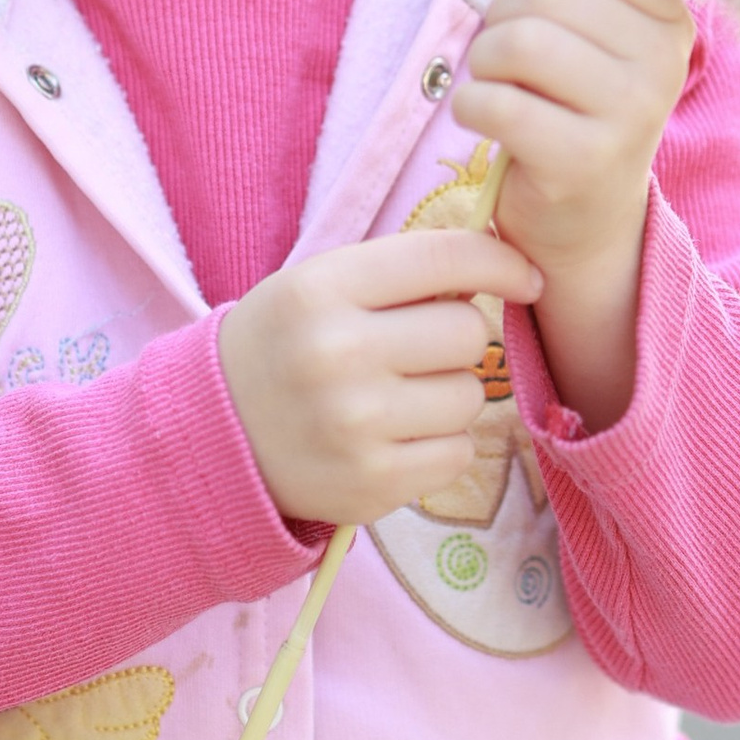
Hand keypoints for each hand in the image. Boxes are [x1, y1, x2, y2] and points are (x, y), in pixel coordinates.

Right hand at [219, 229, 545, 530]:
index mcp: (321, 289)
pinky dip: (439, 446)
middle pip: (468, 332)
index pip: (445, 257)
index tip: (524, 276)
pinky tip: (395, 439)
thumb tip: (502, 266)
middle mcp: (337, 353)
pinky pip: (459, 453)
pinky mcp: (373, 482)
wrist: (214, 439)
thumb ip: (400, 274)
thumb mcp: (319, 288)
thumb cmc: (284, 350)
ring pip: (470, 396)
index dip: (500, 261)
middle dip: (455, 339)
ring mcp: (356, 424)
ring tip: (397, 399)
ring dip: (449, 396)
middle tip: (416, 352)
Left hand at [452, 0, 694, 428]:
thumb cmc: (575, 108)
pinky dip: (471, 105)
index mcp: (671, 22)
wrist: (584, 220)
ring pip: (520, 43)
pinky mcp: (584, 161)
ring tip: (494, 83)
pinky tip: (484, 119)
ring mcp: (630, 115)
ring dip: (484, 59)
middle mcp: (663, 65)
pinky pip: (496, 102)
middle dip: (502, 14)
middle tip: (500, 50)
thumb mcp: (595, 38)